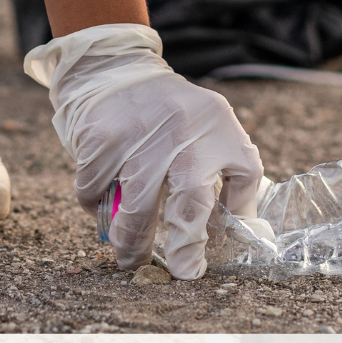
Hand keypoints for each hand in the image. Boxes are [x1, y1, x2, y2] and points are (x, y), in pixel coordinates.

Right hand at [24, 24, 262, 278]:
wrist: (115, 69)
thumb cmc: (172, 115)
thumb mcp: (214, 129)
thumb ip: (233, 176)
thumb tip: (244, 232)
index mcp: (220, 127)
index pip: (242, 178)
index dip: (233, 221)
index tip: (202, 265)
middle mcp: (186, 130)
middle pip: (191, 201)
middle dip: (184, 244)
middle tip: (176, 273)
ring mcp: (143, 136)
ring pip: (138, 208)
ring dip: (131, 241)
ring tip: (129, 259)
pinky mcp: (104, 139)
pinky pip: (97, 191)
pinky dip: (97, 205)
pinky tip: (105, 200)